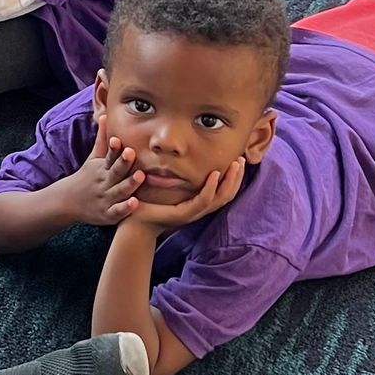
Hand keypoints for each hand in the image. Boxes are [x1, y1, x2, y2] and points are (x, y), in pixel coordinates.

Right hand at [65, 120, 143, 227]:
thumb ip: (102, 139)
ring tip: (140, 176)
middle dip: (123, 162)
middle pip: (115, 171)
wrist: (67, 202)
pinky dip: (125, 208)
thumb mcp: (93, 158)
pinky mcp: (108, 214)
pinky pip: (117, 211)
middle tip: (132, 152)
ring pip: (119, 191)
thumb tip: (105, 115)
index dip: (114, 149)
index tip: (118, 140)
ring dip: (129, 183)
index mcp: (101, 167)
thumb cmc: (87, 177)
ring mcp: (106, 198)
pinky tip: (135, 203)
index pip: (108, 156)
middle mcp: (104, 182)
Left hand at [123, 157, 247, 234]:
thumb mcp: (166, 184)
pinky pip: (202, 201)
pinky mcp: (184, 215)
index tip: (239, 159)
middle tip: (242, 159)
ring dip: (229, 181)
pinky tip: (214, 175)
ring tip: (234, 165)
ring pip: (220, 198)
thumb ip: (176, 172)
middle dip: (237, 176)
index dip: (234, 177)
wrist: (133, 222)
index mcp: (198, 203)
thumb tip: (181, 152)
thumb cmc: (148, 202)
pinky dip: (210, 188)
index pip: (225, 191)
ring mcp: (193, 213)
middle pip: (228, 194)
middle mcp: (199, 209)